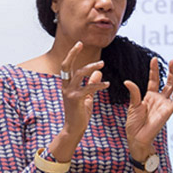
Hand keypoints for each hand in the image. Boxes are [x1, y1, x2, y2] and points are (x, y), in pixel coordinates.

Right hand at [49, 42, 109, 161]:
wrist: (73, 129)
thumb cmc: (79, 114)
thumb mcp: (87, 97)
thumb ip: (92, 84)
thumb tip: (99, 73)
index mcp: (67, 85)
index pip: (67, 66)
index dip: (71, 54)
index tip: (79, 44)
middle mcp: (65, 87)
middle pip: (66, 65)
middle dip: (72, 53)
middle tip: (80, 44)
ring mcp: (69, 93)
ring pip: (79, 74)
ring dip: (91, 67)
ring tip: (102, 63)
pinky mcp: (76, 99)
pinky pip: (88, 88)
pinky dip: (99, 85)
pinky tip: (107, 84)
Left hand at [124, 58, 172, 160]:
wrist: (136, 137)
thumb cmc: (134, 123)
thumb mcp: (133, 105)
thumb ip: (134, 92)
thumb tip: (127, 81)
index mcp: (150, 96)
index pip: (154, 80)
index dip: (154, 70)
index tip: (154, 59)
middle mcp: (159, 99)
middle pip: (168, 82)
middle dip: (171, 72)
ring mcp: (165, 105)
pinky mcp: (168, 111)